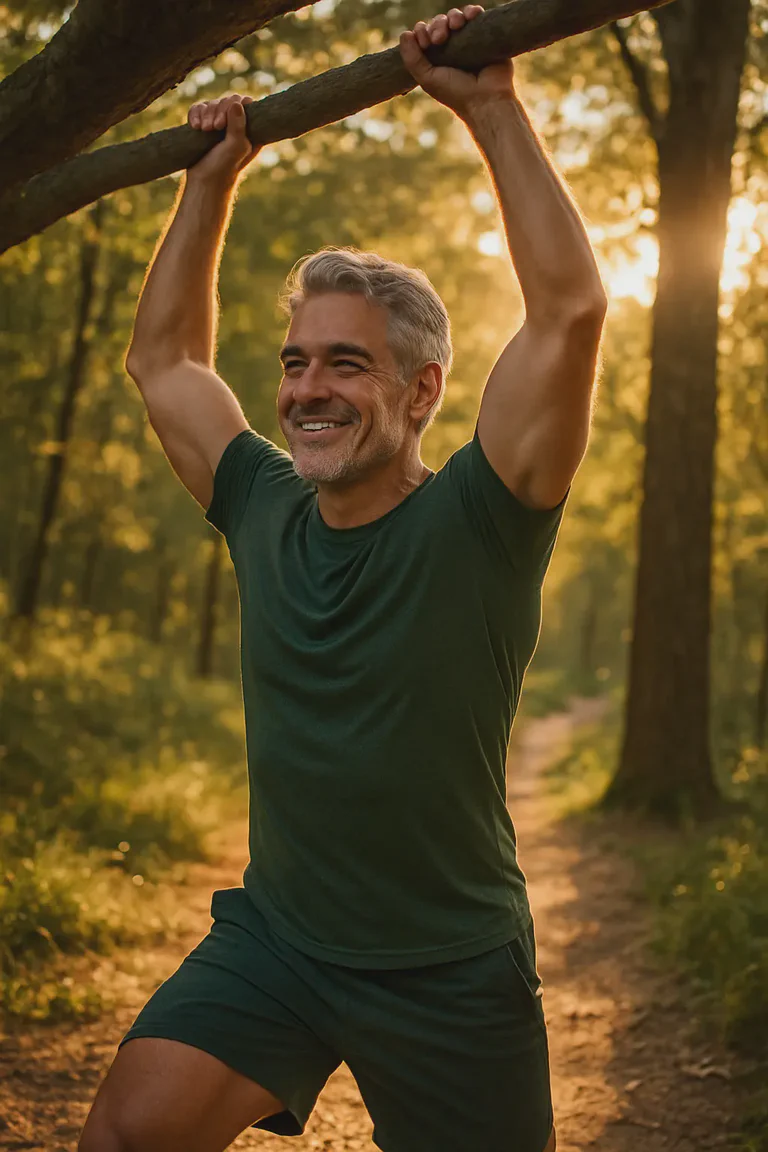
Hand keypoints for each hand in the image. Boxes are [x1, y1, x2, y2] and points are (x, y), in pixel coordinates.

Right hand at [186, 94, 258, 186]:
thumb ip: (238, 126)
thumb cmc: (224, 168)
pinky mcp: (203, 124)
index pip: (246, 103)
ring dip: (206, 114)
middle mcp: (236, 125)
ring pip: (212, 104)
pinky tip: (195, 127)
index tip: (224, 123)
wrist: (204, 182)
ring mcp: (219, 123)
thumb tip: (236, 103)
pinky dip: (195, 114)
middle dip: (218, 111)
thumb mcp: (235, 148)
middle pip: (227, 101)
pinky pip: (199, 108)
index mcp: (250, 130)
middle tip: (213, 128)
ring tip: (204, 130)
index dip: (234, 105)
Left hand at [399, 6, 514, 120]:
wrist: (486, 98)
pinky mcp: (485, 36)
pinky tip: (471, 15)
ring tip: (456, 25)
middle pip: (439, 23)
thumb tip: (405, 34)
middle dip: (437, 25)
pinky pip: (477, 16)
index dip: (422, 32)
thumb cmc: (456, 93)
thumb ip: (412, 59)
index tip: (426, 43)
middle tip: (440, 39)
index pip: (425, 34)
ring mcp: (469, 41)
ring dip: (453, 16)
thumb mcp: (427, 79)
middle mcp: (452, 48)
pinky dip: (472, 11)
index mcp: (437, 57)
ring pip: (456, 17)